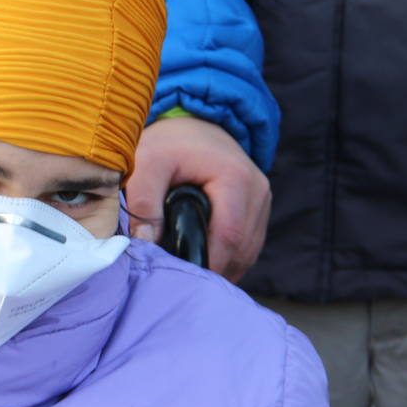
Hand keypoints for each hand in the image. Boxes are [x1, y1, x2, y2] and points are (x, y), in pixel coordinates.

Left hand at [125, 115, 270, 281]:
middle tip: (182, 282)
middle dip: (214, 269)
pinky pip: (248, 244)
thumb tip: (147, 242)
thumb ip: (143, 201)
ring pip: (248, 250)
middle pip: (242, 248)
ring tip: (190, 274)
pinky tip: (204, 262)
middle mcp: (257, 190)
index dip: (209, 263)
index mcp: (234, 178)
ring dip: (223, 266)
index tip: (183, 280)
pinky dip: (229, 257)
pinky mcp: (259, 208)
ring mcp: (262, 200)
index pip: (229, 235)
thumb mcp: (147, 164)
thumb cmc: (169, 144)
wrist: (192, 125)